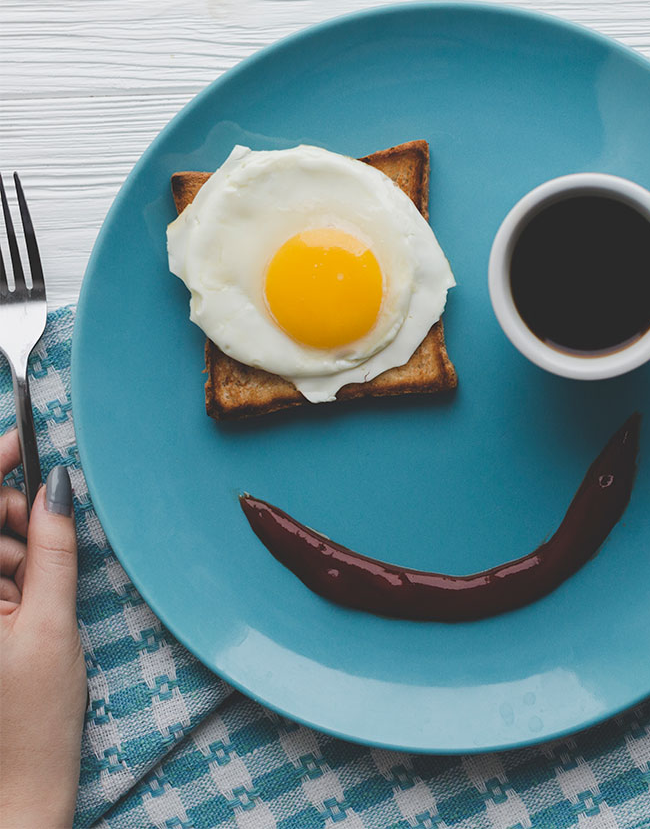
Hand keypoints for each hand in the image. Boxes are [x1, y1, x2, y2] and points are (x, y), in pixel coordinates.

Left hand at [0, 430, 85, 828]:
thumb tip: (59, 487)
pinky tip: (30, 597)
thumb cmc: (29, 719)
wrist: (14, 787)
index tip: (17, 441)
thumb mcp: (52, 623)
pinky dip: (12, 575)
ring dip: (17, 550)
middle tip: (49, 528)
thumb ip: (55, 549)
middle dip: (12, 516)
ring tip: (42, 585)